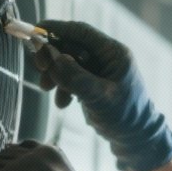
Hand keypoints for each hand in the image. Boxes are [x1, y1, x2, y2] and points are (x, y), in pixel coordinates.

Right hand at [33, 19, 171, 170]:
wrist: (137, 140)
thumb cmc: (125, 117)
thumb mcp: (98, 97)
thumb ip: (74, 76)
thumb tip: (50, 55)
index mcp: (114, 53)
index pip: (80, 32)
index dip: (56, 29)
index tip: (34, 32)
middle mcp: (107, 58)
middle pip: (71, 47)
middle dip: (53, 58)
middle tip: (40, 70)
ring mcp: (100, 71)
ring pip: (69, 63)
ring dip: (55, 75)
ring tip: (47, 90)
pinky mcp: (94, 84)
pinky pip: (72, 78)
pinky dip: (63, 87)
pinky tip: (62, 103)